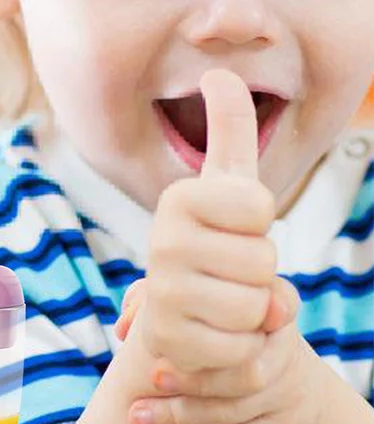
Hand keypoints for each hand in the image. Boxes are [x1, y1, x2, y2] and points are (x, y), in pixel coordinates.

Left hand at [128, 277, 322, 423]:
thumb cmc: (225, 346)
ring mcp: (288, 394)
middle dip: (190, 381)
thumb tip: (124, 326)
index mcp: (265, 315)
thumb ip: (163, 308)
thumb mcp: (206, 318)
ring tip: (139, 420)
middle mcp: (284, 353)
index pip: (251, 315)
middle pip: (241, 370)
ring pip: (235, 409)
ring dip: (181, 417)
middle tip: (147, 384)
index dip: (216, 330)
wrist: (287, 393)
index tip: (165, 347)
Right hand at [139, 68, 278, 372]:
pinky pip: (240, 347)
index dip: (261, 224)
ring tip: (224, 305)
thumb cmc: (215, 246)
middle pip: (262, 259)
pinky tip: (215, 336)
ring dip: (254, 313)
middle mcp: (160, 243)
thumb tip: (217, 74)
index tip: (234, 226)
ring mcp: (161, 293)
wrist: (180, 319)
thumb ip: (230, 127)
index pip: (259, 207)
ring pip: (254, 306)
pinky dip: (242, 349)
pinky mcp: (168, 341)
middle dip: (261, 274)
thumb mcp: (229, 184)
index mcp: (178, 200)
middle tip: (230, 274)